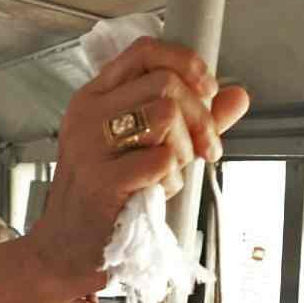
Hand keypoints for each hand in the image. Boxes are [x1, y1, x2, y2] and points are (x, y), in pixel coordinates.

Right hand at [31, 37, 249, 288]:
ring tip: (168, 176)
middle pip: (166, 84)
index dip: (186, 63)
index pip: (145, 52)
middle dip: (200, 118)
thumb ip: (192, 120)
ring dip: (183, 151)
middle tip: (206, 150)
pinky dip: (171, 180)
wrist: (66, 251)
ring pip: (166, 116)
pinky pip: (162, 160)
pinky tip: (155, 194)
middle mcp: (88, 113)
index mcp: (96, 97)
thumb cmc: (106, 201)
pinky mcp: (101, 179)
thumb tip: (237, 96)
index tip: (208, 90)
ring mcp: (90, 145)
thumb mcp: (146, 150)